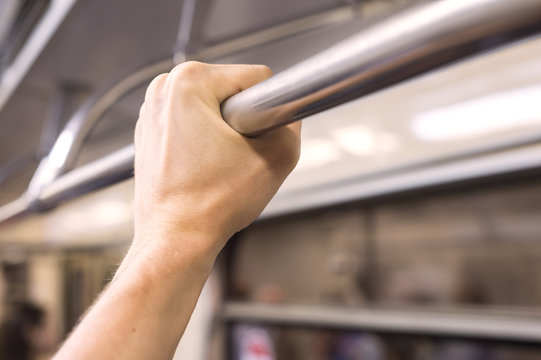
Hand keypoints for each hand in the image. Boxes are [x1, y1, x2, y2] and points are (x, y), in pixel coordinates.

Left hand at [133, 61, 300, 261]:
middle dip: (244, 121)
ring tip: (218, 164)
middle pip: (232, 91)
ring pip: (214, 108)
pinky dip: (205, 140)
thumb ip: (294, 124)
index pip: (256, 79)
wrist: (175, 239)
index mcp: (189, 82)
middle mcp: (164, 89)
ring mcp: (152, 110)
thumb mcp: (278, 158)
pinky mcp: (151, 131)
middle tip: (236, 157)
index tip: (255, 140)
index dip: (269, 111)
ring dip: (225, 132)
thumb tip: (290, 114)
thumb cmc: (211, 204)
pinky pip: (194, 123)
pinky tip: (204, 167)